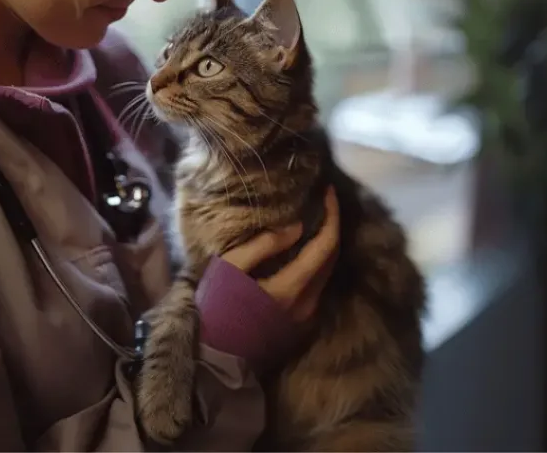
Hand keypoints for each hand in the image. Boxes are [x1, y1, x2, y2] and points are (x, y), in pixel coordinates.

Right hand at [221, 185, 339, 322]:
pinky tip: (305, 249)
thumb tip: (297, 226)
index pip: (325, 246)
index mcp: (292, 288)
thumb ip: (263, 245)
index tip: (328, 191)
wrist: (214, 356)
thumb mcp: (230, 268)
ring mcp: (307, 316)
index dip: (332, 215)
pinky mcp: (302, 323)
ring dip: (325, 245)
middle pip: (332, 259)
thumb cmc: (215, 307)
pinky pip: (318, 285)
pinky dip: (317, 263)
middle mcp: (308, 304)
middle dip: (332, 227)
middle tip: (323, 202)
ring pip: (327, 273)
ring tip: (316, 220)